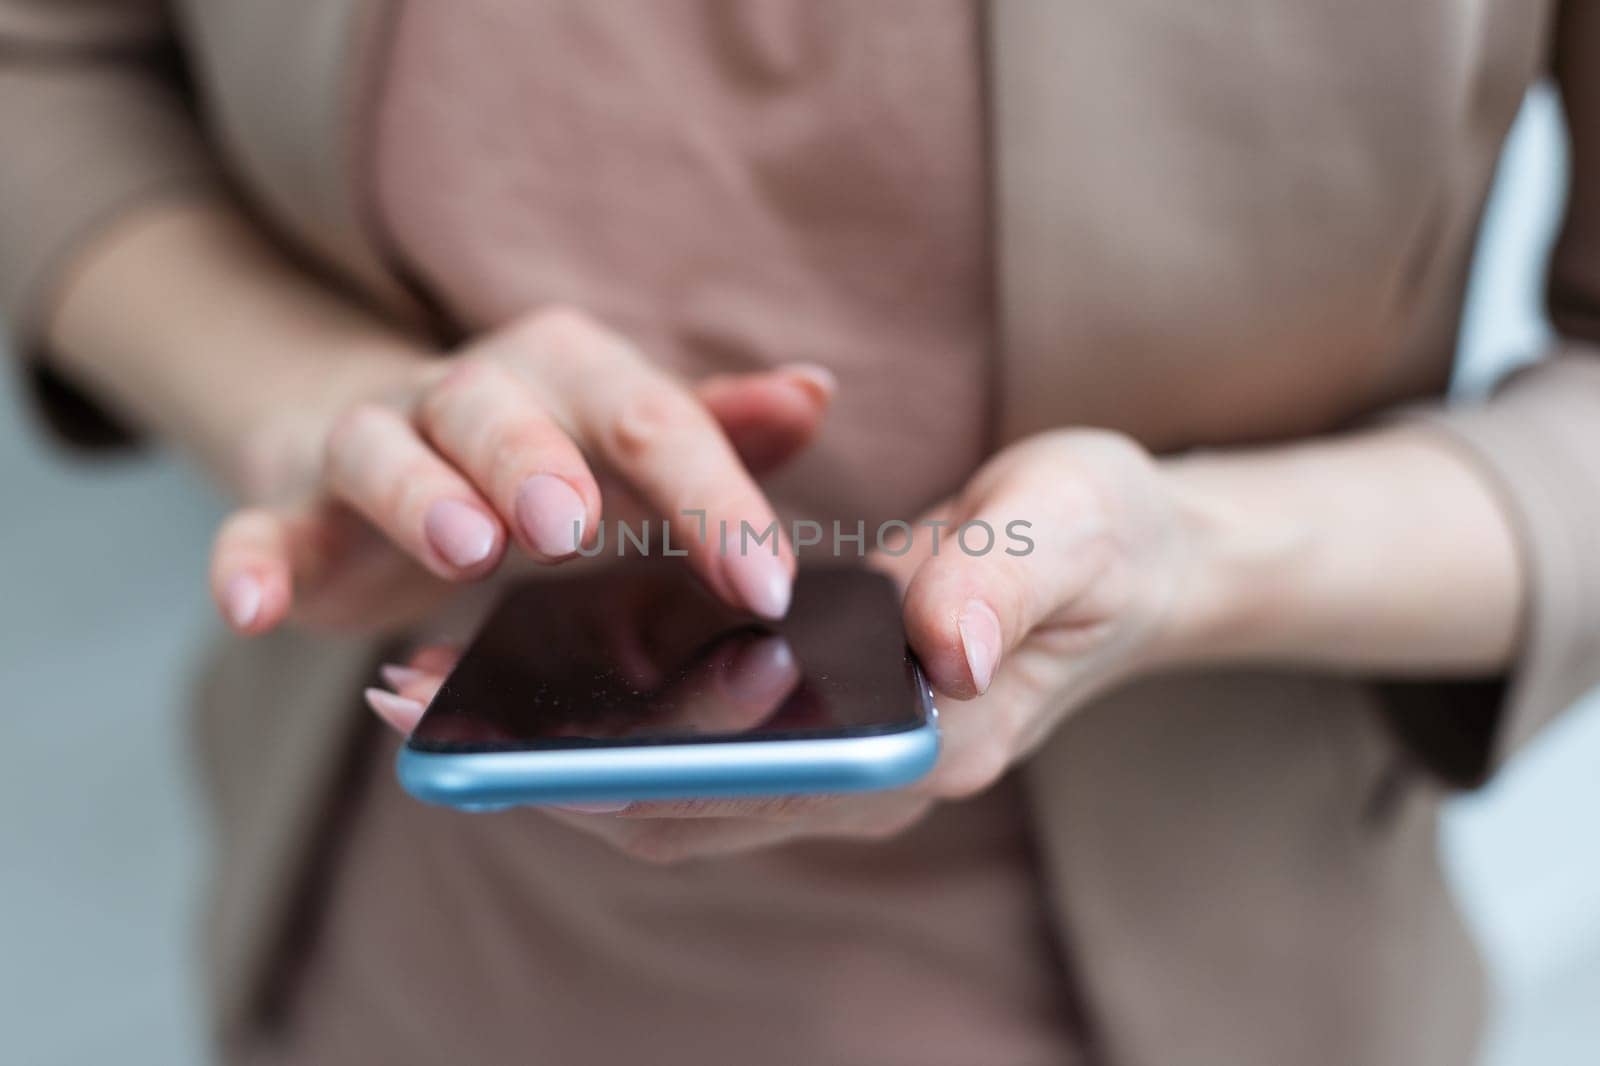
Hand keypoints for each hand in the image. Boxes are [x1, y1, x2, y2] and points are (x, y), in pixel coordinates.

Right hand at [208, 307, 834, 632]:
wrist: (406, 447)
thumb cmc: (552, 458)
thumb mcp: (637, 442)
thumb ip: (718, 429)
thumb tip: (814, 390)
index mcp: (572, 376)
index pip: (649, 420)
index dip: (709, 499)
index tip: (766, 585)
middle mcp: (471, 396)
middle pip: (498, 411)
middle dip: (535, 463)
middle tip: (574, 528)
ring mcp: (375, 446)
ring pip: (381, 451)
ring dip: (417, 497)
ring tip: (465, 553)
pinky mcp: (296, 511)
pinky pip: (261, 526)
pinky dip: (251, 562)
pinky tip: (258, 611)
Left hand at [365, 429, 1196, 861]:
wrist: (1135, 558)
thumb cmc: (1104, 535)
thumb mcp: (1074, 525)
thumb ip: (1006, 584)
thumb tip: (935, 650)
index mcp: (925, 742)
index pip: (741, 780)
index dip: (609, 760)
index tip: (488, 732)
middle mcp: (868, 778)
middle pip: (674, 802)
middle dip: (535, 766)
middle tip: (406, 704)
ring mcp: (836, 759)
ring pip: (663, 785)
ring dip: (544, 748)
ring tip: (426, 688)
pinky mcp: (812, 719)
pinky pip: (681, 739)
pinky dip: (593, 714)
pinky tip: (516, 664)